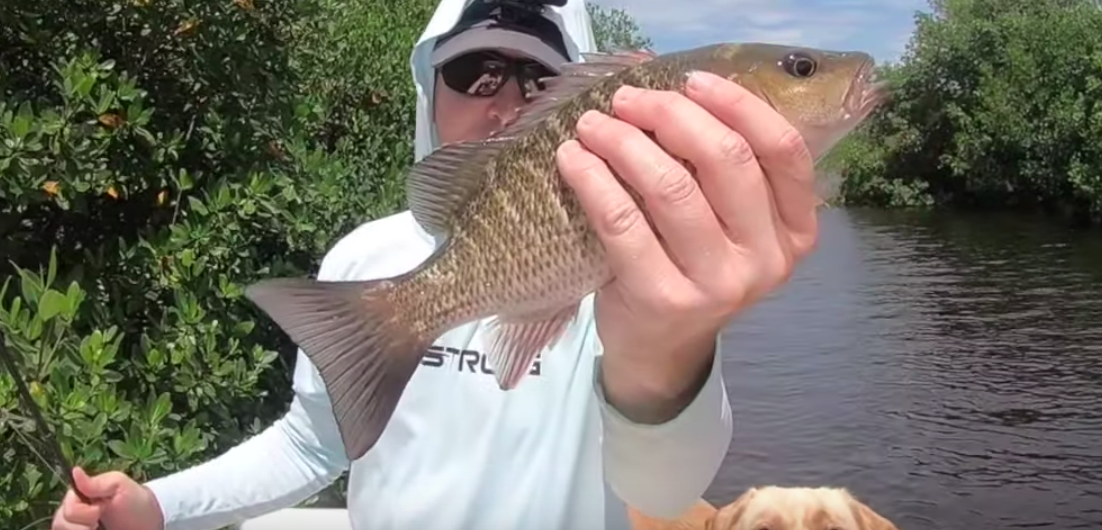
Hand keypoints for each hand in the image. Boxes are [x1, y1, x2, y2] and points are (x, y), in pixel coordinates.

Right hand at [52, 467, 163, 529]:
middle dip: (78, 527)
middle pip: (60, 524)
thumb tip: (74, 471)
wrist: (152, 526)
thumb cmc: (137, 504)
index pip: (64, 508)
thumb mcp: (121, 487)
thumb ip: (97, 483)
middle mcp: (75, 518)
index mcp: (80, 500)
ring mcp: (79, 528)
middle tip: (99, 523)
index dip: (78, 512)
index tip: (98, 512)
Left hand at [557, 71, 819, 421]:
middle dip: (670, 114)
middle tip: (626, 100)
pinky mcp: (666, 299)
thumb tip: (670, 87)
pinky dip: (594, 181)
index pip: (784, 151)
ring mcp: (720, 285)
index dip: (739, 105)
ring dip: (623, 142)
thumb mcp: (728, 224)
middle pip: (726, 160)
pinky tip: (573, 160)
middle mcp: (767, 260)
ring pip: (671, 186)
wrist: (662, 349)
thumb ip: (719, 167)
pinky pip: (624, 222)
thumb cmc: (693, 267)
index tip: (692, 81)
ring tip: (592, 126)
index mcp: (795, 230)